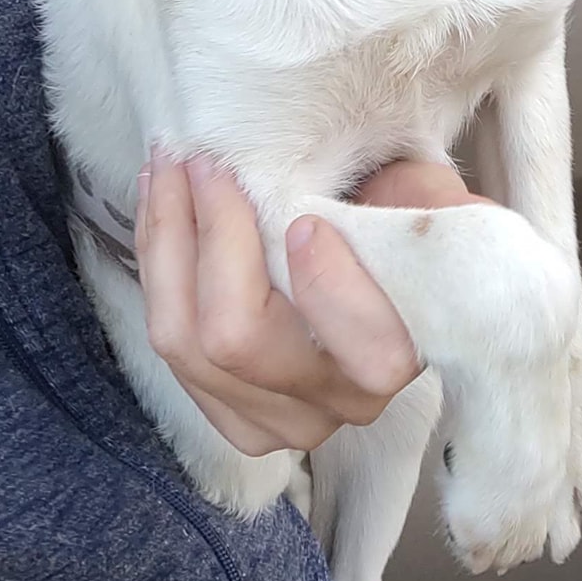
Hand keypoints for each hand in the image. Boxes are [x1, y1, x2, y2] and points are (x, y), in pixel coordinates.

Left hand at [136, 151, 488, 456]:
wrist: (383, 261)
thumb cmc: (404, 217)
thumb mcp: (426, 197)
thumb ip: (415, 200)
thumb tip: (362, 192)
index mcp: (399, 356)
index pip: (366, 349)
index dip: (326, 287)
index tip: (304, 220)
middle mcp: (338, 405)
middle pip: (239, 341)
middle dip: (211, 236)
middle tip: (205, 159)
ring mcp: (275, 420)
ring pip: (183, 343)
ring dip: (166, 240)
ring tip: (166, 166)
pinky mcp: (227, 412)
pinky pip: (165, 341)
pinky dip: (155, 264)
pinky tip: (161, 206)